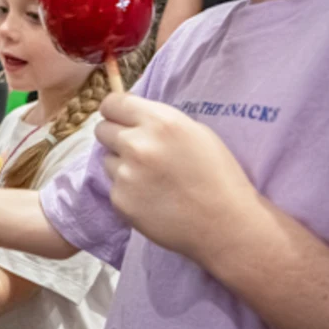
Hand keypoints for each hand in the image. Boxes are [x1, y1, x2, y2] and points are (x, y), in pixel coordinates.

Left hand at [96, 93, 258, 264]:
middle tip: (137, 150)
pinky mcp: (119, 200)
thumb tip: (130, 119)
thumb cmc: (219, 176)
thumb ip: (159, 122)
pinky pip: (113, 186)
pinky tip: (152, 198)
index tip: (120, 118)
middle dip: (116, 137)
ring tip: (152, 179)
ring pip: (107, 159)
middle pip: (102, 129)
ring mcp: (125, 173)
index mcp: (160, 122)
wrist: (226, 225)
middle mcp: (137, 144)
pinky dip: (127, 190)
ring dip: (122, 165)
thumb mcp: (196, 133)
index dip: (115, 111)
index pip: (112, 103)